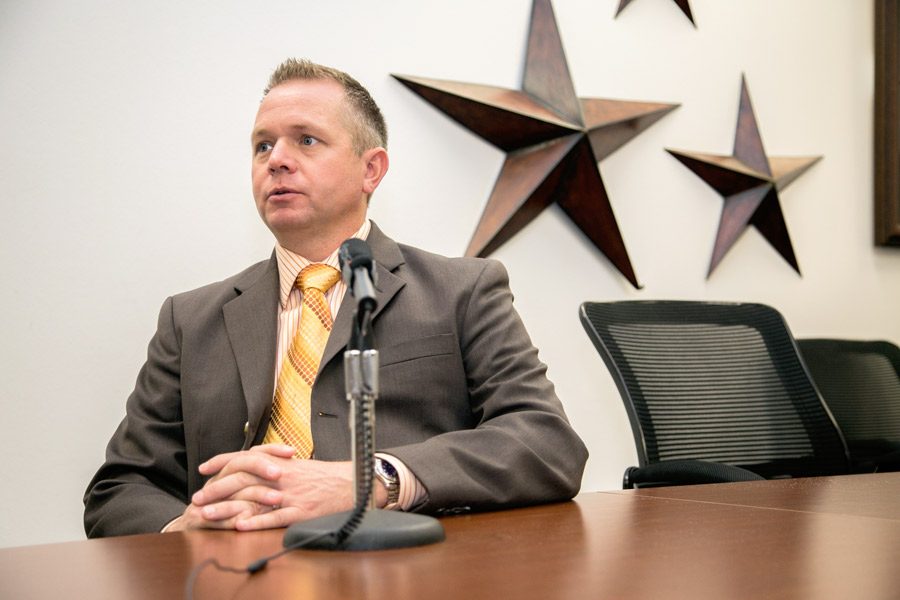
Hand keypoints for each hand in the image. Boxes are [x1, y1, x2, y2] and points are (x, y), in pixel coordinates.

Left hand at [169, 445, 354, 531]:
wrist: (355, 482)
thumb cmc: (327, 476)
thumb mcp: (300, 466)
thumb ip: (278, 465)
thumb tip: (258, 466)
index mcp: (282, 463)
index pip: (246, 457)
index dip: (223, 461)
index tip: (205, 468)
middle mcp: (283, 476)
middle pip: (242, 479)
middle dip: (216, 489)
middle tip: (197, 499)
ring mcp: (291, 494)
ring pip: (253, 499)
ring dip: (227, 508)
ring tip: (207, 515)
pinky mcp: (300, 512)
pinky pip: (274, 518)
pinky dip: (255, 522)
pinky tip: (238, 526)